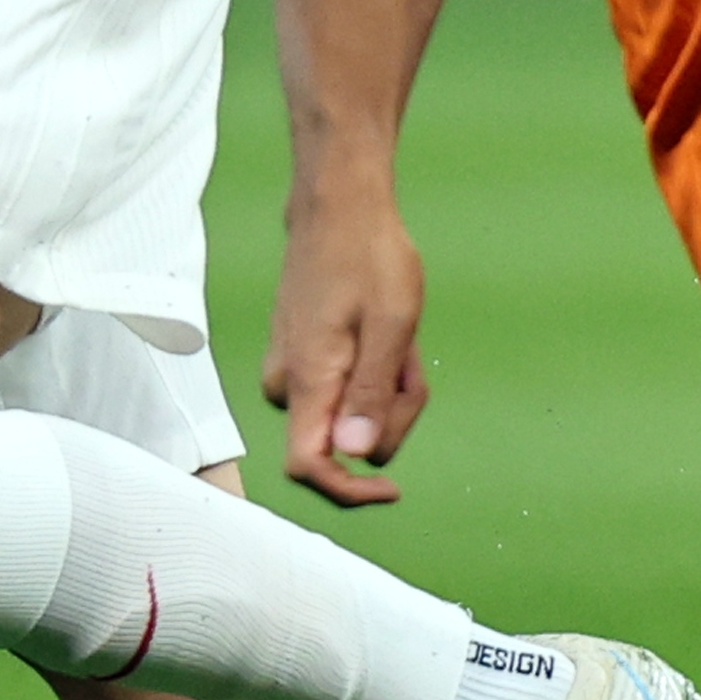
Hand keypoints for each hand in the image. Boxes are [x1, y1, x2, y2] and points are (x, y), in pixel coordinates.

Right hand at [263, 182, 431, 508]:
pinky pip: (342, 391)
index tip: (390, 488)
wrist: (339, 208)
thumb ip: (374, 393)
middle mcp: (288, 382)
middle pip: (343, 443)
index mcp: (309, 377)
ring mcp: (291, 370)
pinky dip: (373, 375)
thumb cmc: (368, 255)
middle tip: (412, 364)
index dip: (349, 491)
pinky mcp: (299, 360)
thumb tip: (358, 454)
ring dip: (386, 392)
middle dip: (390, 416)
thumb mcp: (393, 324)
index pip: (308, 466)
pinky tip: (384, 337)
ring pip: (348, 417)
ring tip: (400, 341)